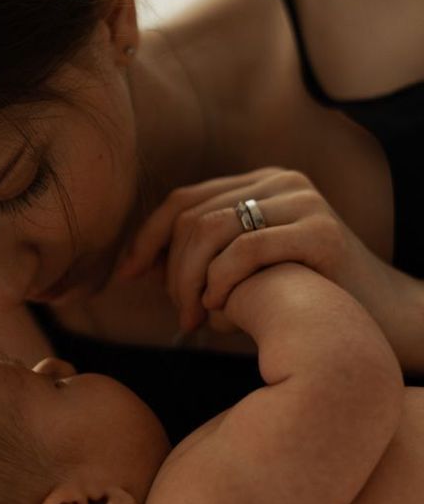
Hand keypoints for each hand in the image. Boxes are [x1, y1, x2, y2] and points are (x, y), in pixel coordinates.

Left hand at [115, 167, 398, 336]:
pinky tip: (220, 308)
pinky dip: (222, 281)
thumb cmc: (303, 300)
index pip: (184, 201)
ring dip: (191, 280)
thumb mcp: (241, 275)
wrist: (378, 321)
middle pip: (192, 215)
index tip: (124, 277)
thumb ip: (198, 263)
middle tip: (179, 314)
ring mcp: (302, 201)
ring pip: (212, 229)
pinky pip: (247, 249)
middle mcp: (278, 182)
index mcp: (257, 184)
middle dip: (171, 269)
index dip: (147, 238)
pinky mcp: (320, 231)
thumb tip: (136, 265)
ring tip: (195, 317)